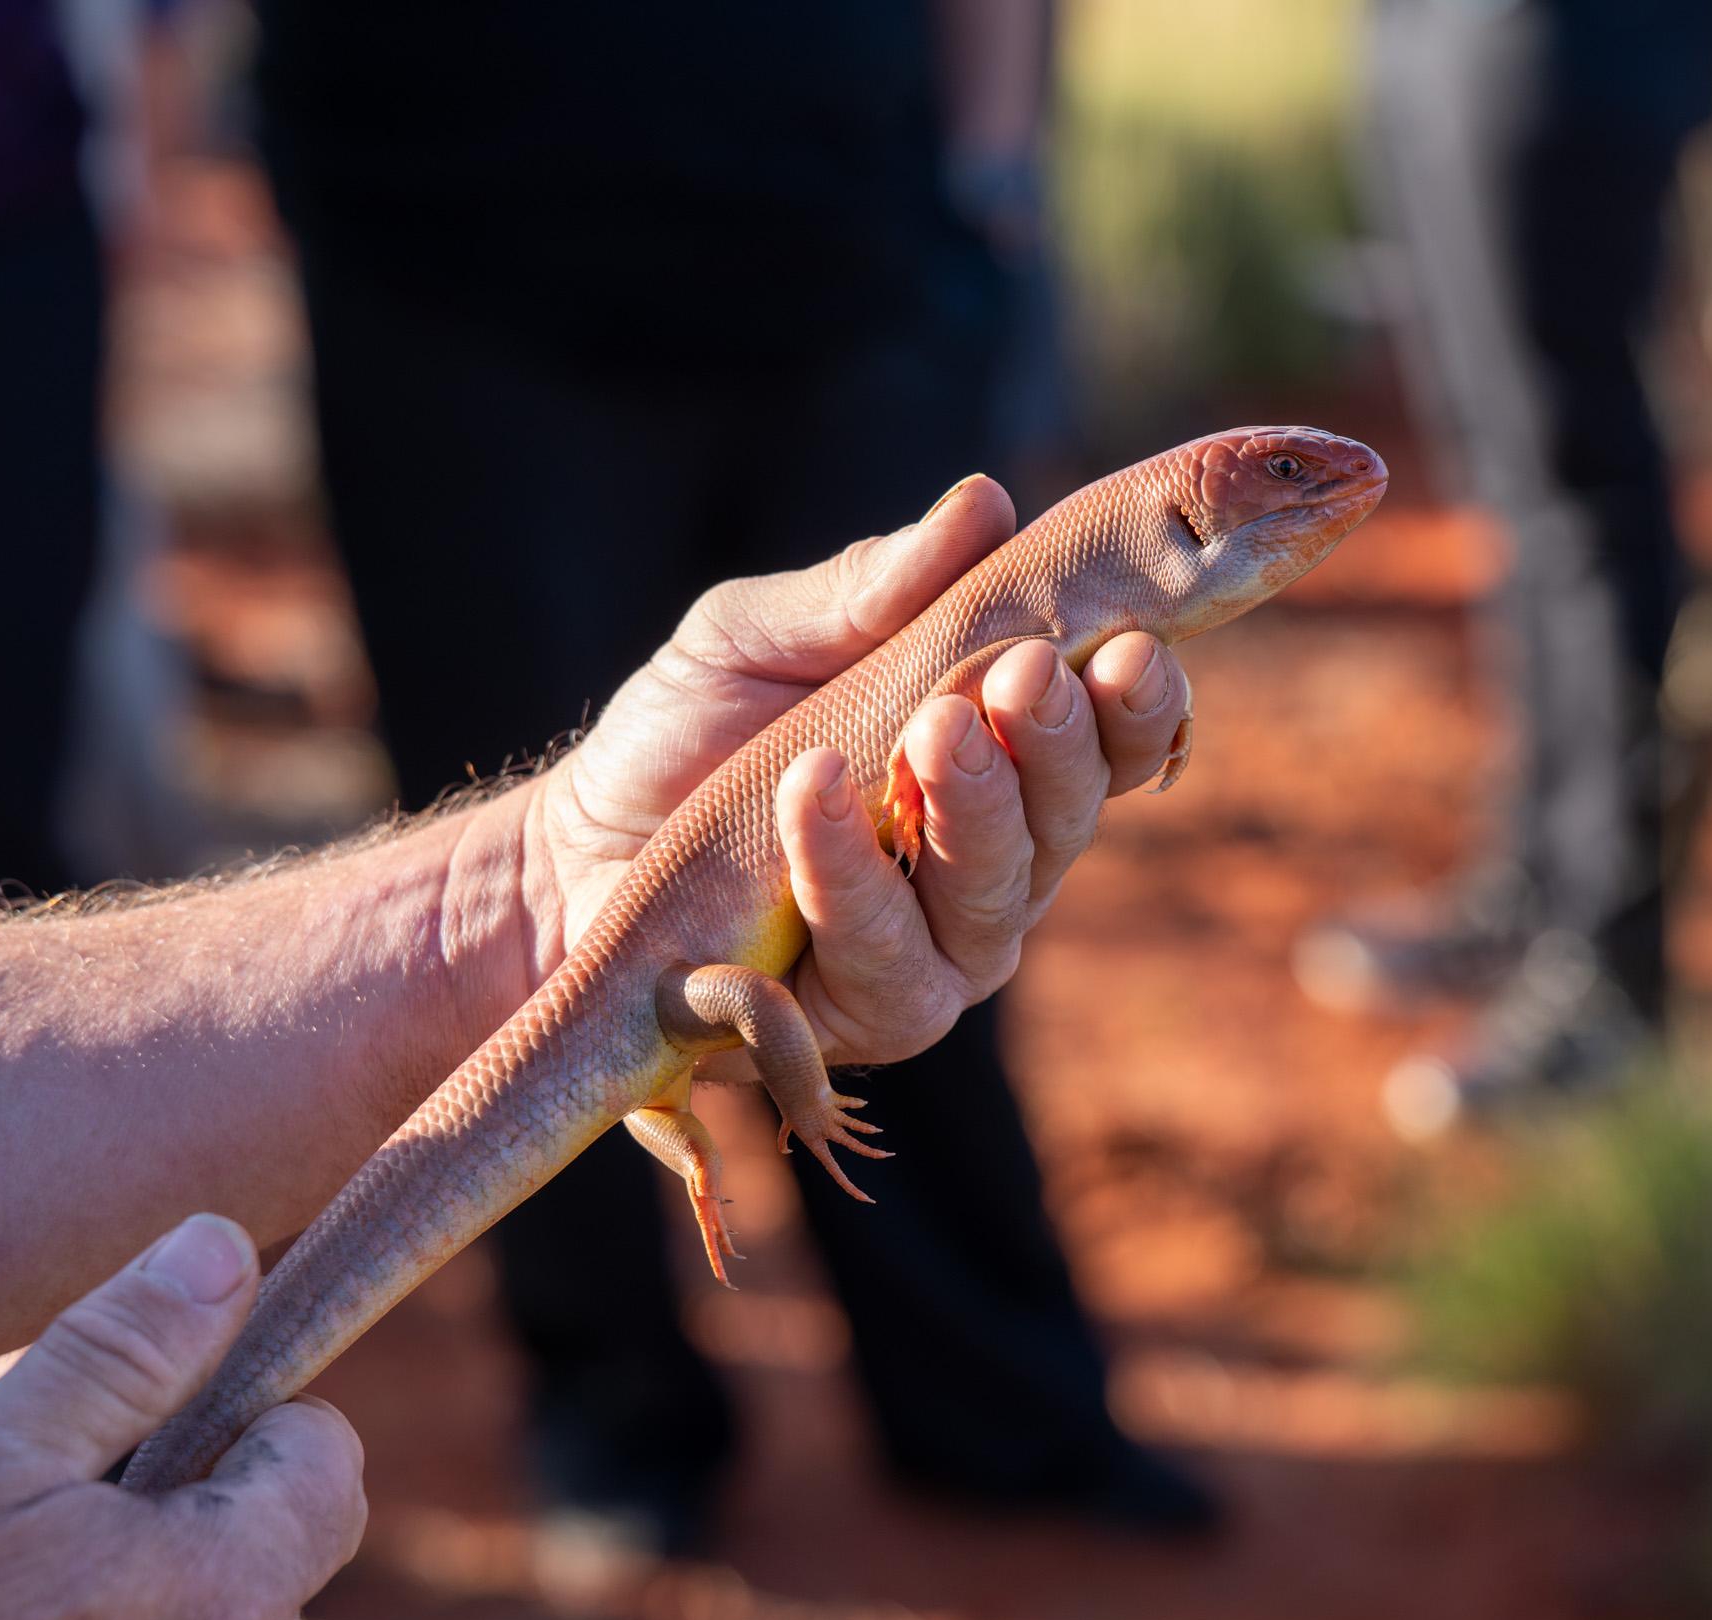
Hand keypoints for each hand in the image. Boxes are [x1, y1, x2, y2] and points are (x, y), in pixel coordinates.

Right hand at [0, 1216, 365, 1619]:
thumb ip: (126, 1351)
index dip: (253, 1415)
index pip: (326, 1460)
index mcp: (227, 1589)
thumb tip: (222, 1246)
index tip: (158, 1419)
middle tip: (73, 1506)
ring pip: (231, 1611)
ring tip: (38, 1590)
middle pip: (284, 1538)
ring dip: (165, 1578)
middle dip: (204, 1498)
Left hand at [498, 475, 1191, 1066]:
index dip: (1137, 703)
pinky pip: (888, 966)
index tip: (1132, 647)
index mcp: (1001, 764)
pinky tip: (813, 795)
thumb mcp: (760, 632)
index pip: (1111, 742)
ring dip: (971, 812)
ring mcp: (940, 955)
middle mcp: (995, 868)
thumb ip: (866, 586)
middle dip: (1054, 746)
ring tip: (929, 726)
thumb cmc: (691, 733)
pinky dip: (848, 878)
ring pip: (996, 902)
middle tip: (1026, 673)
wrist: (573, 850)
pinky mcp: (866, 1021)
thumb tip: (984, 505)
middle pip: (1069, 821)